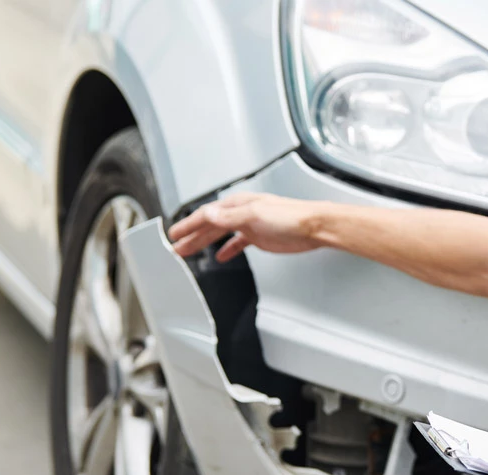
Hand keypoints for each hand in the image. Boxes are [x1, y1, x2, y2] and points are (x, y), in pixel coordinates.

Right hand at [168, 193, 327, 261]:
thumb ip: (229, 217)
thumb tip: (208, 214)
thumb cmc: (291, 217)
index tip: (173, 234)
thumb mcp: (254, 215)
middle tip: (175, 247)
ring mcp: (250, 225)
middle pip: (210, 225)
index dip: (188, 225)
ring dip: (204, 243)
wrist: (314, 226)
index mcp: (238, 204)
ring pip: (221, 234)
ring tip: (190, 252)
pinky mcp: (260, 237)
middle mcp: (242, 213)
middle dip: (191, 236)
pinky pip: (238, 243)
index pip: (206, 215)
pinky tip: (222, 257)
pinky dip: (228, 250)